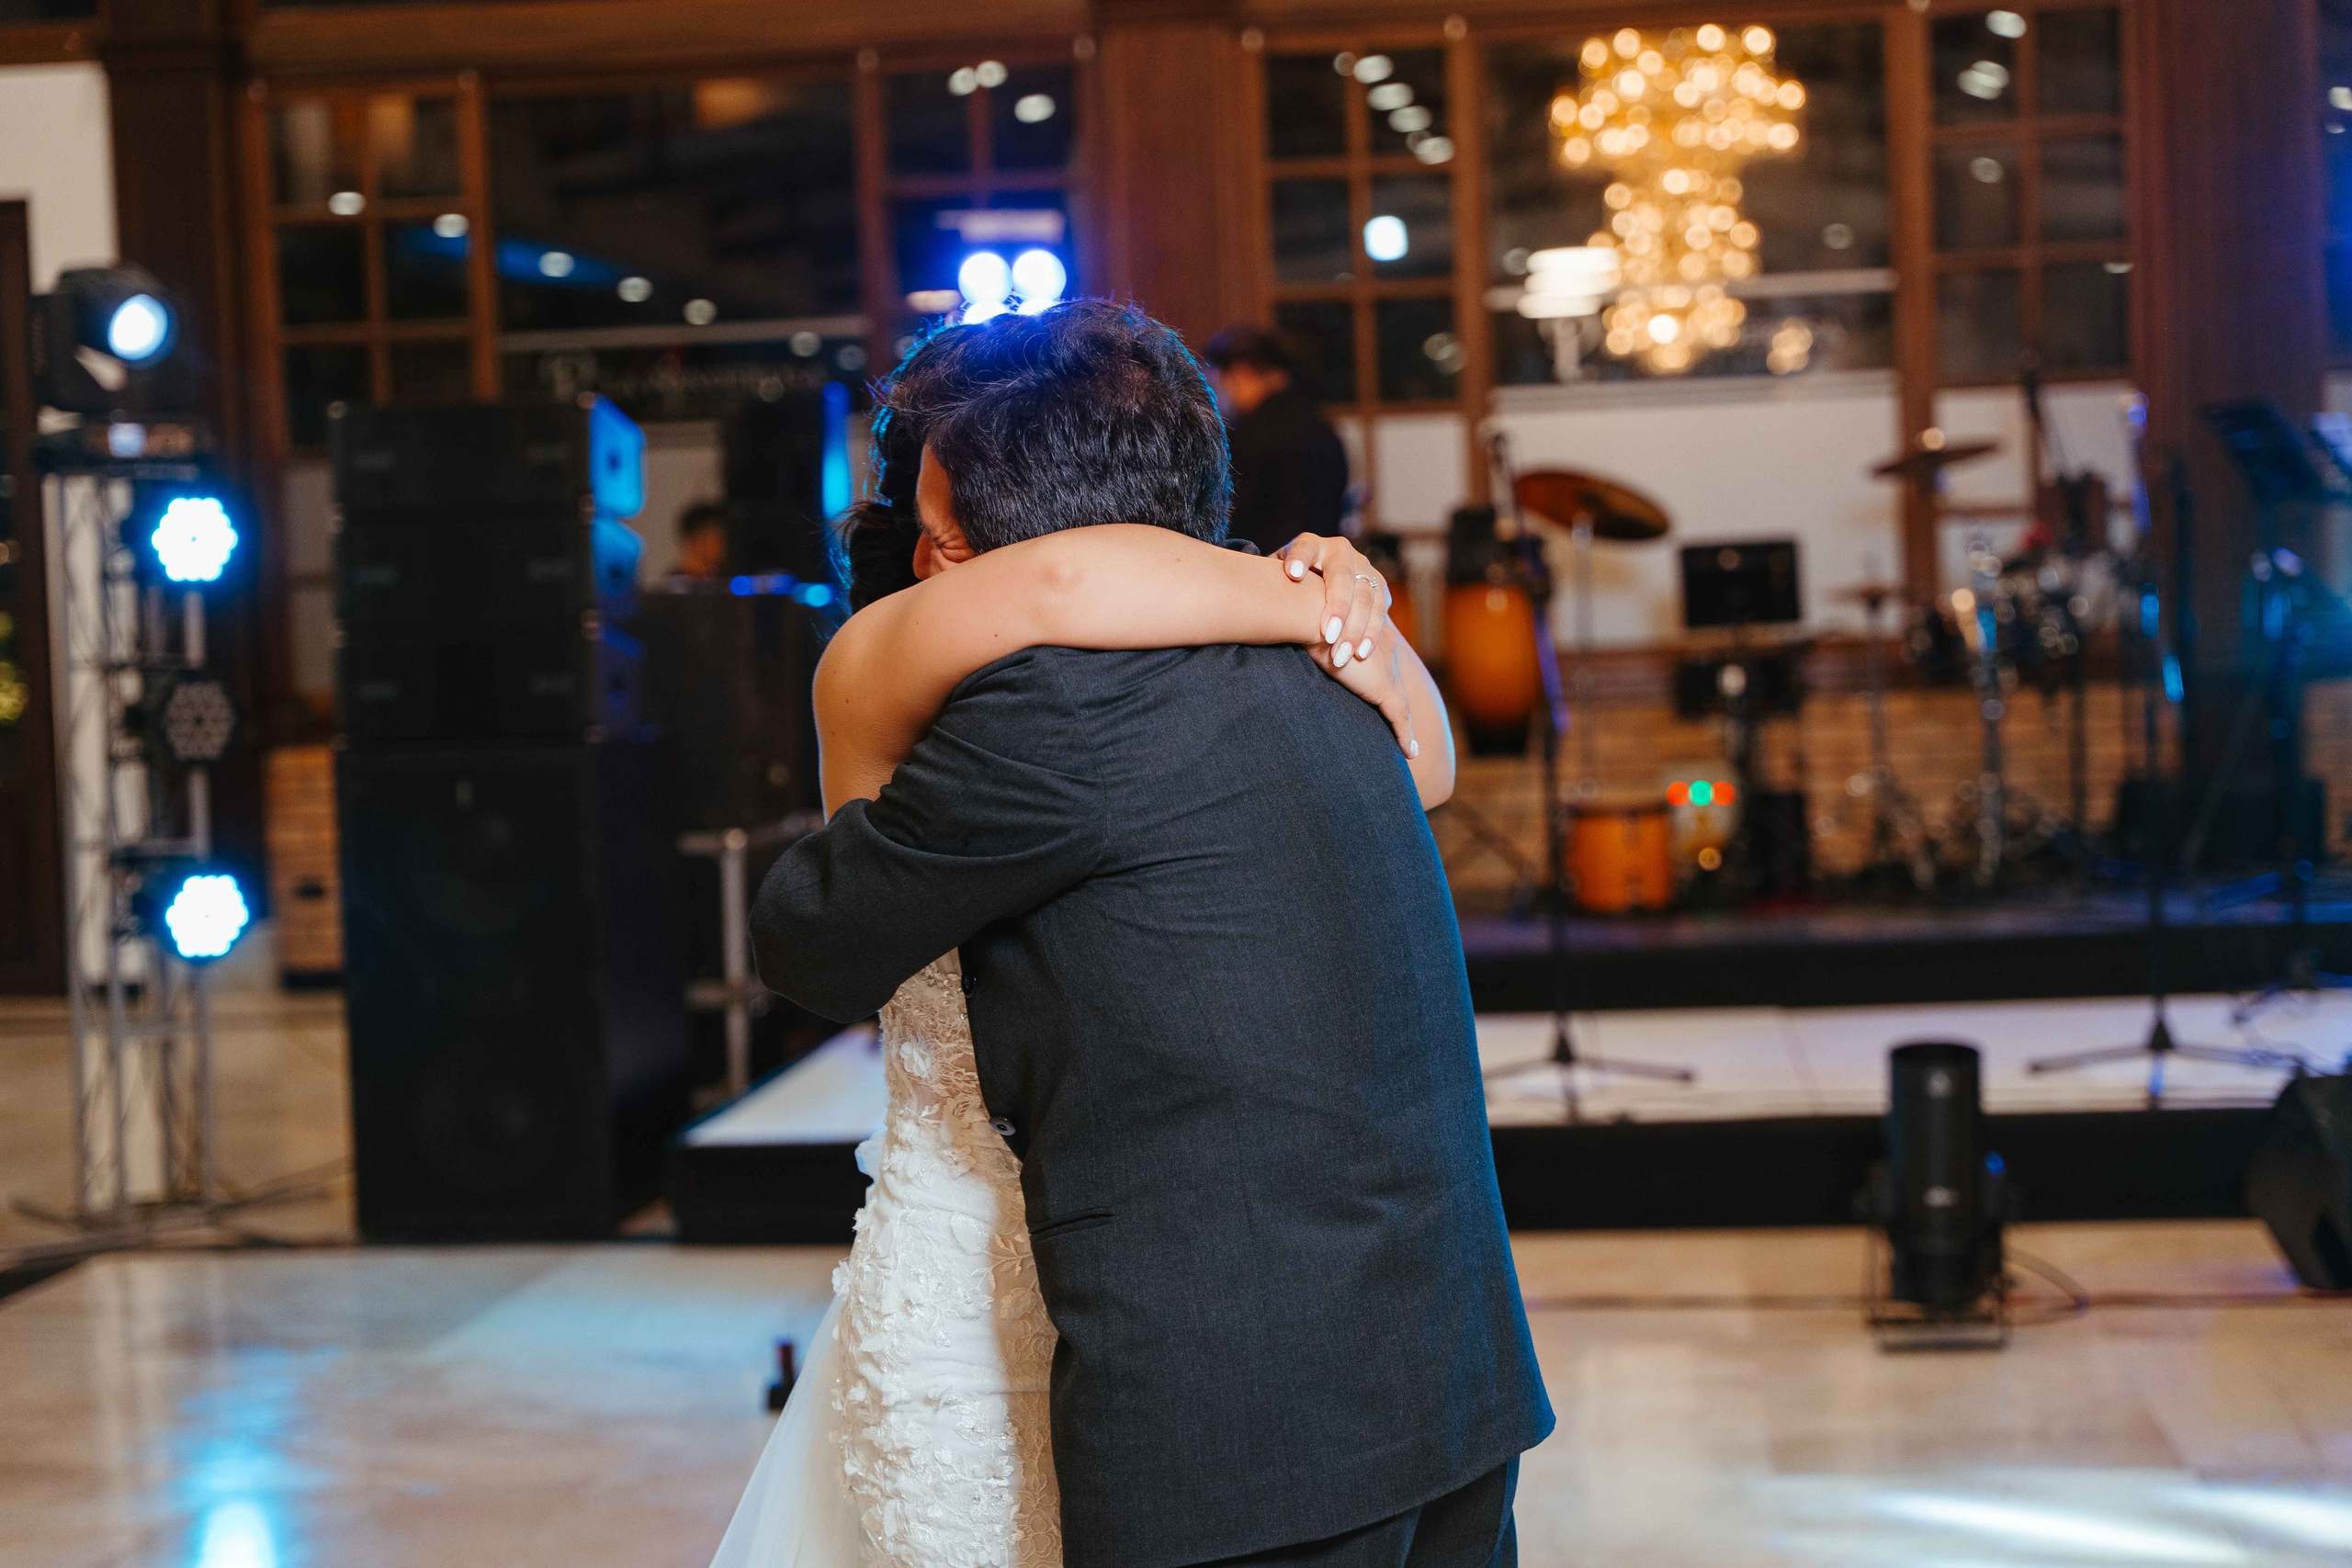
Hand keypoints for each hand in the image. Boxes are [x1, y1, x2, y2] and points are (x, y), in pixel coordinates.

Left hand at [1275, 533, 1390, 669]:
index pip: (1305, 548)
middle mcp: (1341, 551)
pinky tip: (1361, 653)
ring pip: (1365, 596)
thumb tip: (1235, 589)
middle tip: (1327, 633)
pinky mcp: (1378, 586)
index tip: (1292, 573)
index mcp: (1312, 545)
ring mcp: (1363, 568)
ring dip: (1355, 627)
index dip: (1300, 558)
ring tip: (1342, 653)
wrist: (1322, 585)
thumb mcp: (1276, 580)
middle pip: (1342, 576)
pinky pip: (1380, 610)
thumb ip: (1264, 582)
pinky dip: (1371, 633)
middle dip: (1337, 605)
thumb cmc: (1288, 587)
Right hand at [1314, 614, 1420, 758]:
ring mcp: (1386, 668)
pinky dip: (1405, 735)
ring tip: (1409, 745)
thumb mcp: (1314, 629)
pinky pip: (1399, 717)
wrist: (1314, 614)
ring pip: (1401, 702)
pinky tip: (1410, 752)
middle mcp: (1386, 647)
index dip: (1384, 674)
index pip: (1383, 658)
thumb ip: (1314, 637)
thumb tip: (1293, 637)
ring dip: (1405, 725)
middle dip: (1398, 700)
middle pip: (1395, 680)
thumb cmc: (1306, 618)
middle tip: (1405, 724)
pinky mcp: (1382, 686)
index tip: (1383, 685)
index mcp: (1371, 631)